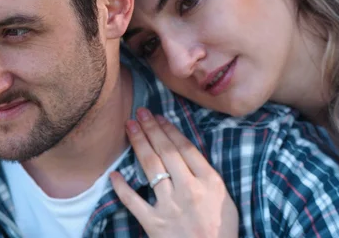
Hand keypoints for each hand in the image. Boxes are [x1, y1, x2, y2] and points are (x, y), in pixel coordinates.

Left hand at [110, 108, 238, 237]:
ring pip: (151, 167)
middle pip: (166, 151)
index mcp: (209, 182)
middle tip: (139, 113)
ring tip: (129, 126)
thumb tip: (187, 154)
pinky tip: (113, 173)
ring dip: (139, 144)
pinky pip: (133, 201)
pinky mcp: (154, 223)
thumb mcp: (225, 200)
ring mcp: (170, 206)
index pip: (185, 148)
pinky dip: (122, 187)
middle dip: (151, 129)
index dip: (169, 129)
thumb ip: (207, 177)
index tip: (158, 116)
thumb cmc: (221, 231)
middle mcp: (189, 189)